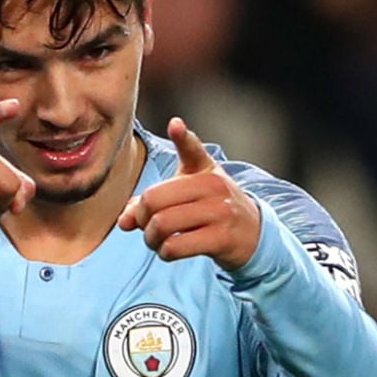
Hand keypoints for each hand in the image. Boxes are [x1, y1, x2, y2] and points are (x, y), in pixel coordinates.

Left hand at [117, 117, 260, 269]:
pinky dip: (164, 252)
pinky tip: (169, 250)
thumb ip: (153, 200)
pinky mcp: (222, 239)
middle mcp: (214, 186)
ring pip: (162, 224)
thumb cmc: (212, 208)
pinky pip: (175, 246)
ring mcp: (220, 212)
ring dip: (150, 238)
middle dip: (140, 218)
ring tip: (156, 240)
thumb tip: (123, 221)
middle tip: (145, 226)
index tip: (175, 124)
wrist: (253, 234)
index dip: (182, 136)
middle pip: (154, 199)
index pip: (191, 149)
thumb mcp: (190, 192)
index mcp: (205, 169)